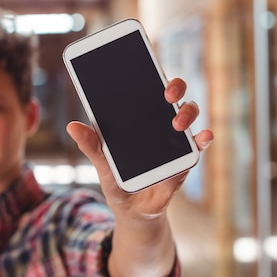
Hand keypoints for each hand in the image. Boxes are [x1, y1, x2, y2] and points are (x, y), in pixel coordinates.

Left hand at [66, 77, 213, 218]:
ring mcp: (174, 141)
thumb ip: (91, 146)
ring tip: (178, 121)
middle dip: (174, 88)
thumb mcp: (102, 164)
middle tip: (166, 93)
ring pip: (188, 116)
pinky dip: (203, 141)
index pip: (147, 89)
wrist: (131, 211)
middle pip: (173, 96)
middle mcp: (159, 124)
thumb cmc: (117, 181)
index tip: (148, 65)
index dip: (151, 74)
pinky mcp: (184, 161)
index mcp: (139, 119)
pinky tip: (203, 137)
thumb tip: (72, 126)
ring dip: (187, 114)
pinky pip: (197, 147)